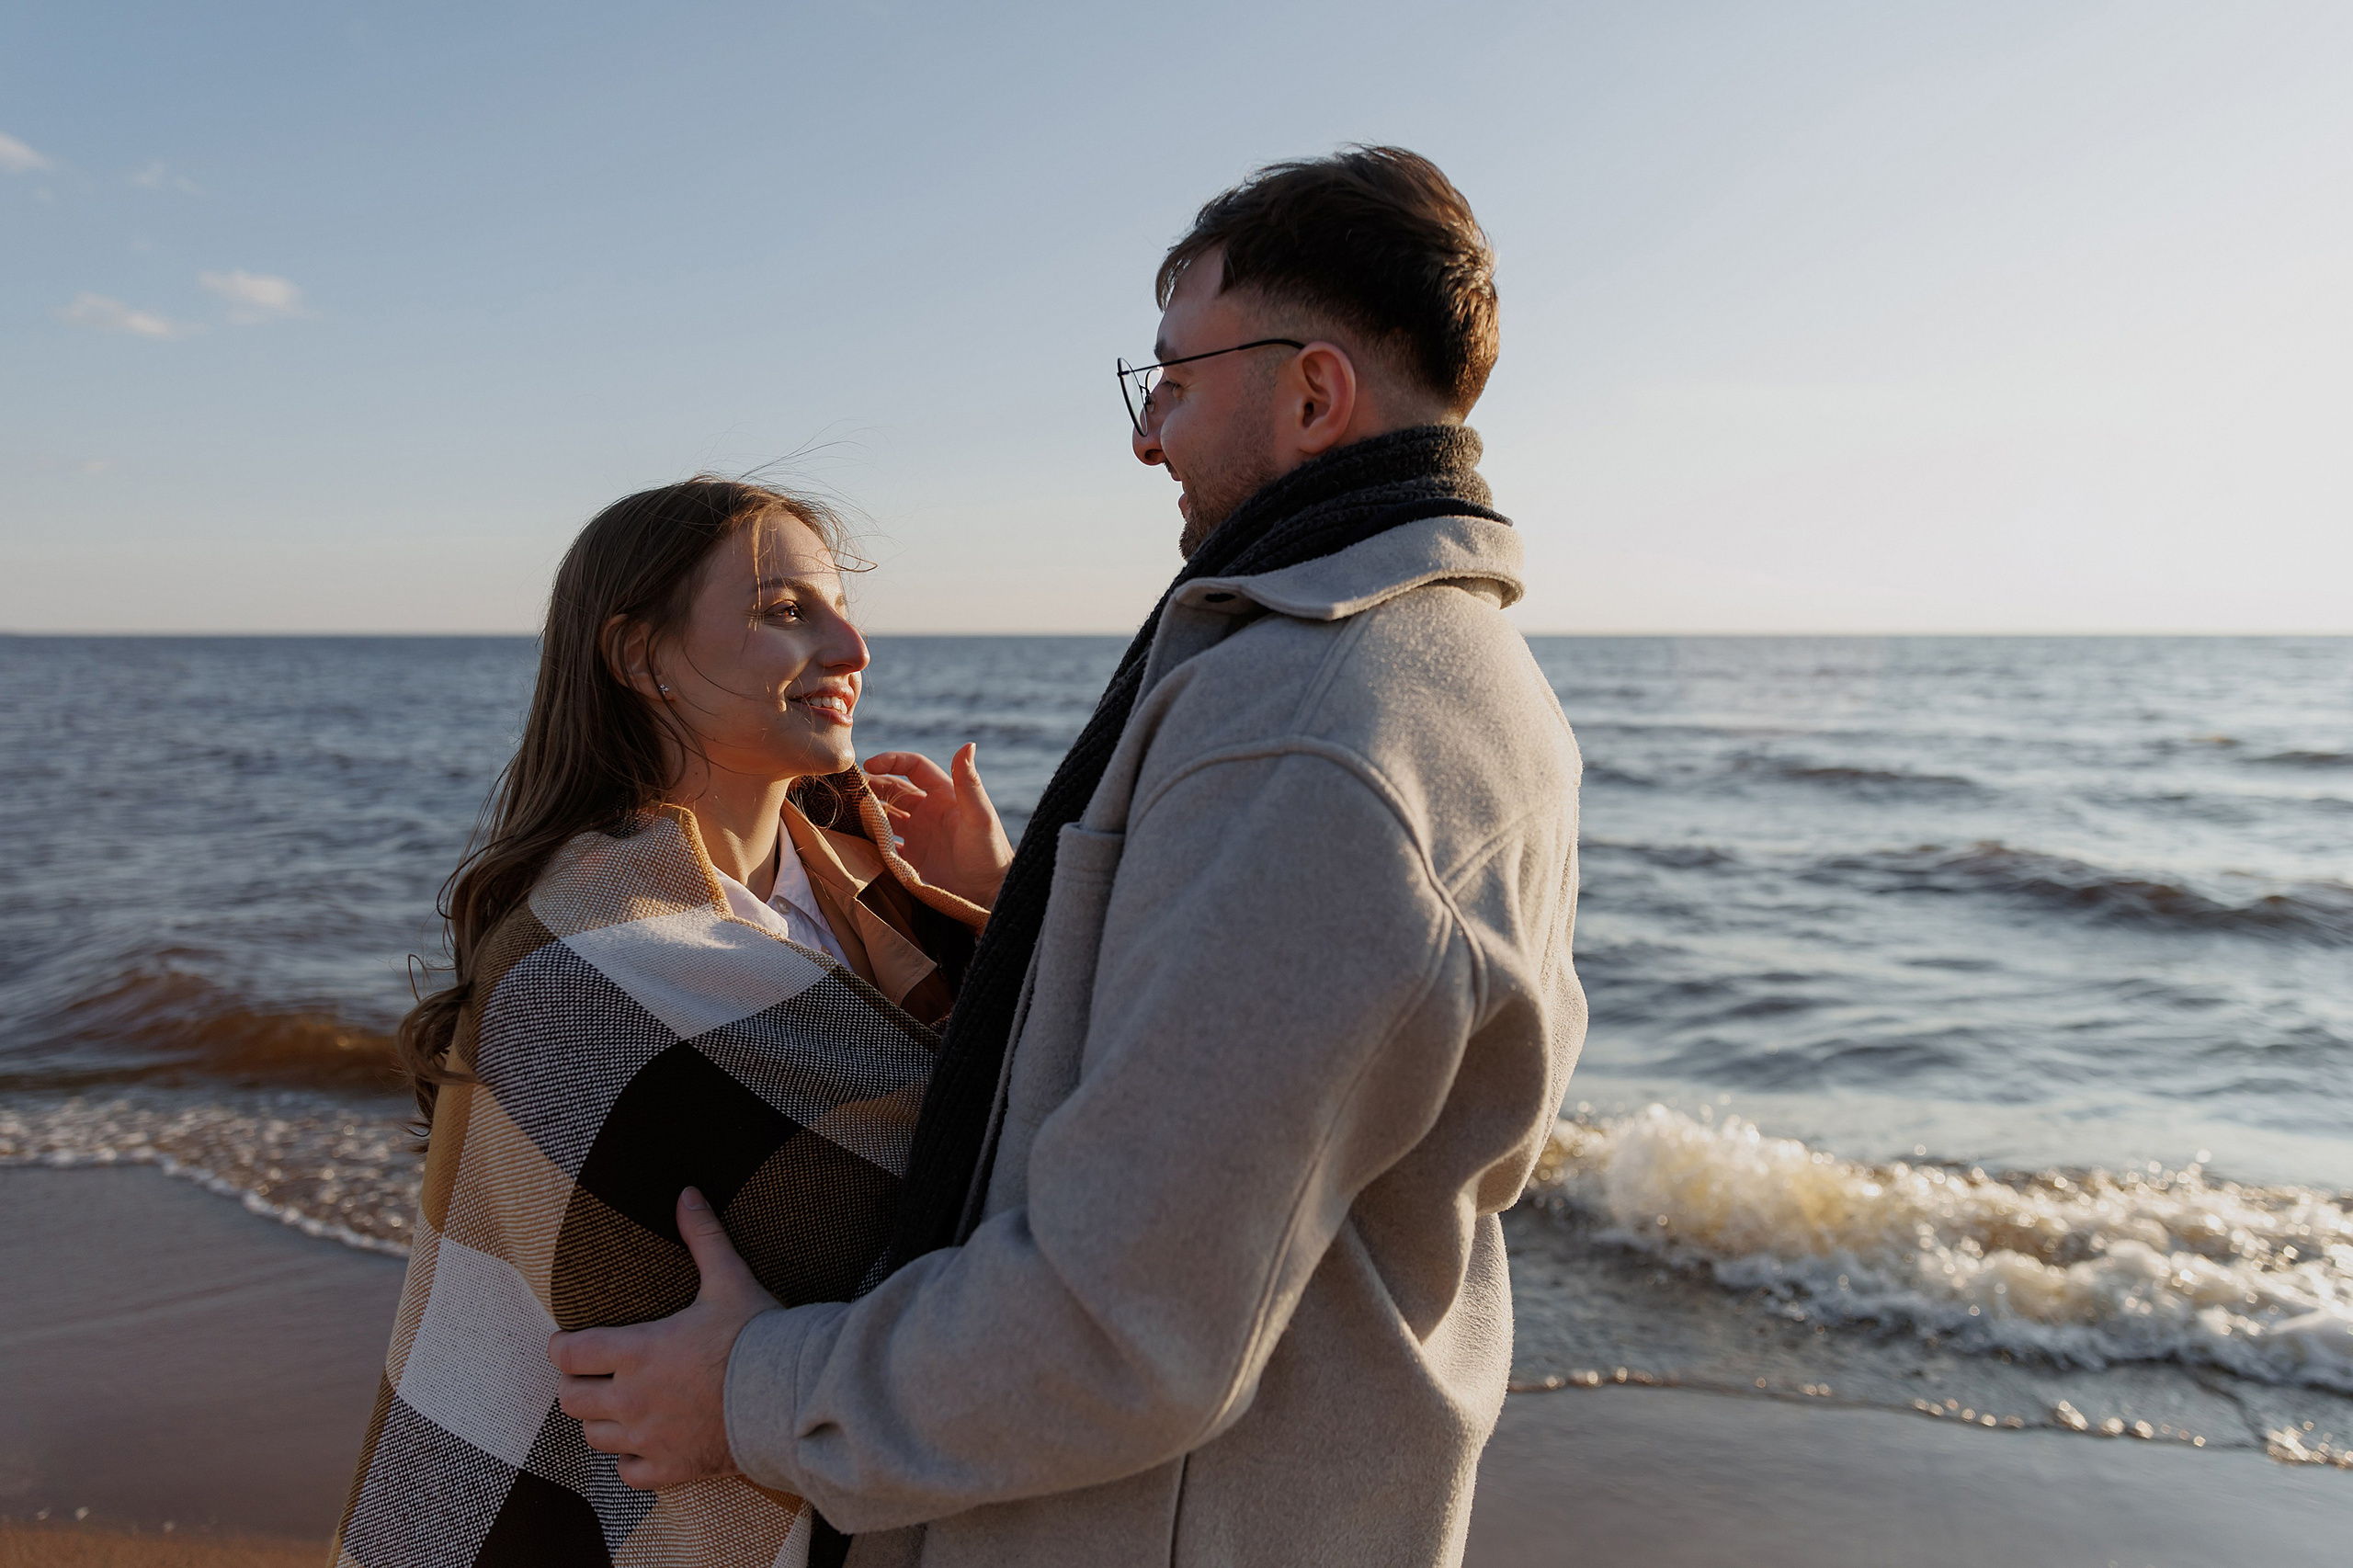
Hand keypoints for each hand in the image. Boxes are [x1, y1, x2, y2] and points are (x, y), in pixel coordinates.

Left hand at [549, 1187, 780, 1490]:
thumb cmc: (756, 1336)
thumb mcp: (728, 1279)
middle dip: (575, 1383)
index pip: (569, 1353)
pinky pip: (628, 1473)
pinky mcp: (671, 1467)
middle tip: (590, 1373)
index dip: (561, 1345)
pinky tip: (646, 1441)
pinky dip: (630, 1459)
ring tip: (617, 1405)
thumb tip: (686, 1194)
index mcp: (637, 1351)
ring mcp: (649, 1437)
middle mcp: (632, 1398)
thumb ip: (702, 1236)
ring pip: (594, 1437)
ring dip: (600, 1420)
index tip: (568, 1341)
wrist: (790, 1395)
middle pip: (570, 1399)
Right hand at [862, 743, 1012, 907]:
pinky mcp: (911, 860)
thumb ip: (969, 784)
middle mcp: (928, 812)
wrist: (988, 897)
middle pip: (894, 790)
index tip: (868, 765)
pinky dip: (868, 840)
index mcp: (945, 795)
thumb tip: (968, 744)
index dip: (892, 761)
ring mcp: (918, 836)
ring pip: (885, 816)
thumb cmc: (990, 854)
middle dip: (872, 786)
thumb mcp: (980, 817)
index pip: (914, 767)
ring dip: (866, 811)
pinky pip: (884, 845)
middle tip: (847, 789)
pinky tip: (852, 839)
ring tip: (843, 809)